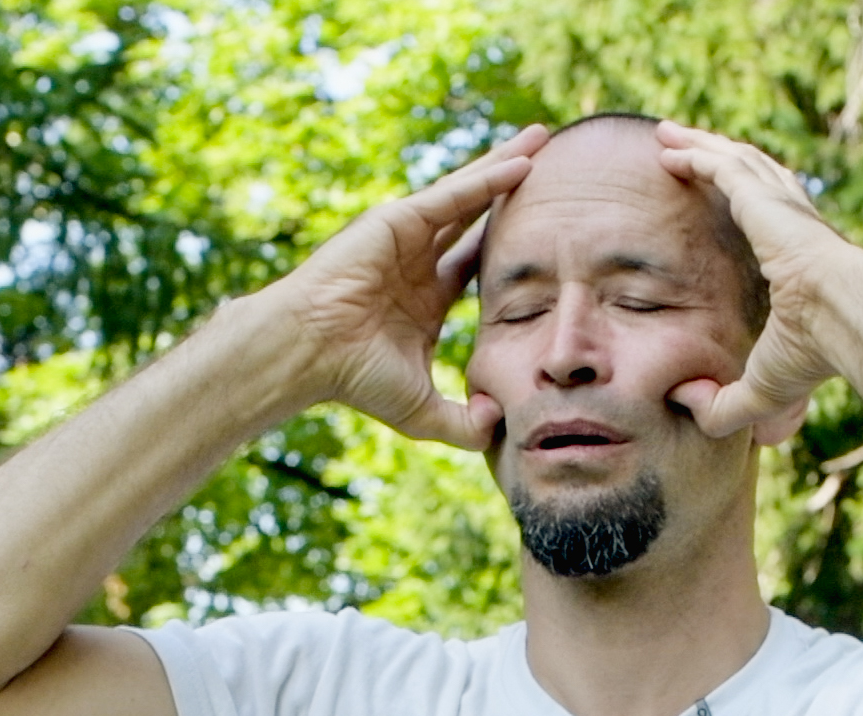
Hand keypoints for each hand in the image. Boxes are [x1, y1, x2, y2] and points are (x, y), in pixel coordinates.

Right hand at [276, 124, 546, 448]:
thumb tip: (502, 428)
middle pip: (479, 217)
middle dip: (514, 191)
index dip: (512, 246)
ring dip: (507, 164)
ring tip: (544, 139)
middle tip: (554, 167)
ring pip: (470, 193)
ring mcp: (407, 237)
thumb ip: (463, 423)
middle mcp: (418, 261)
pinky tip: (523, 162)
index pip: (478, 264)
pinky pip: (454, 194)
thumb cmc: (353, 379)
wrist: (308, 352)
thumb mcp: (420, 411)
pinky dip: (489, 177)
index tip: (550, 232)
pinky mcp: (398, 219)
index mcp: (425, 298)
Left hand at [655, 121, 862, 444]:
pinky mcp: (762, 198)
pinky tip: (668, 149)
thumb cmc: (814, 354)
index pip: (767, 220)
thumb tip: (682, 403)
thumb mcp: (760, 389)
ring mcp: (779, 206)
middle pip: (747, 178)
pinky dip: (695, 155)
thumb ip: (722, 404)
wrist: (846, 318)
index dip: (742, 204)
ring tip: (668, 137)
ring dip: (700, 147)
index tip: (722, 197)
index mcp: (797, 258)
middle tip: (683, 150)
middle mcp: (791, 222)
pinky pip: (721, 167)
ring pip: (733, 162)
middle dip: (715, 159)